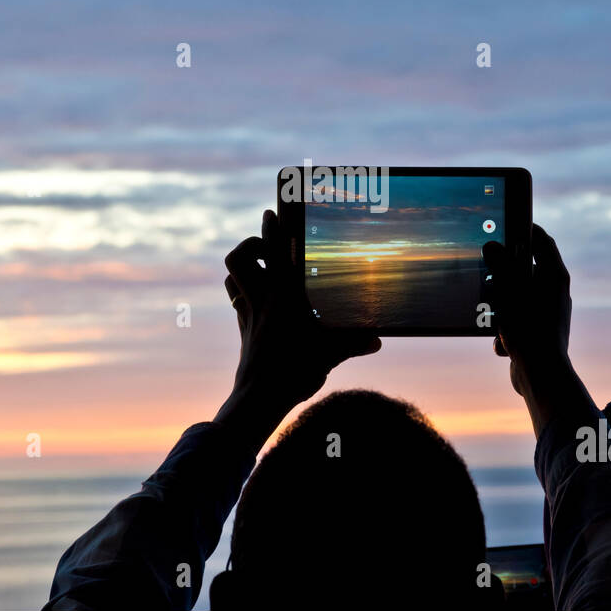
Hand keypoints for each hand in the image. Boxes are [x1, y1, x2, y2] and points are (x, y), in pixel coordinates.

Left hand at [214, 210, 380, 450]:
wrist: (259, 399)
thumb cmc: (295, 373)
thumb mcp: (330, 356)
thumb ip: (353, 343)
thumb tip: (377, 340)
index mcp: (284, 298)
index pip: (275, 252)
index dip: (273, 228)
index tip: (273, 210)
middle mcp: (262, 300)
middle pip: (241, 258)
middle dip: (251, 243)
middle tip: (267, 242)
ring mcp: (249, 314)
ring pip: (233, 276)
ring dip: (244, 264)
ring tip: (260, 262)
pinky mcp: (244, 329)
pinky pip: (236, 300)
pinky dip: (243, 290)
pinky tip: (257, 293)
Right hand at [482, 224, 596, 439]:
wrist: (541, 375)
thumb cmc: (528, 328)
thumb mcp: (508, 290)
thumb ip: (499, 265)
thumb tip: (492, 246)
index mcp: (555, 276)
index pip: (542, 241)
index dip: (526, 228)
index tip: (510, 221)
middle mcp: (555, 293)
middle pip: (526, 271)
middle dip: (504, 275)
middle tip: (488, 271)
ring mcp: (548, 314)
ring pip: (517, 299)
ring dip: (501, 306)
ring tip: (493, 316)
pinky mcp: (539, 333)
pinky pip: (517, 322)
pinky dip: (506, 330)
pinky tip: (503, 342)